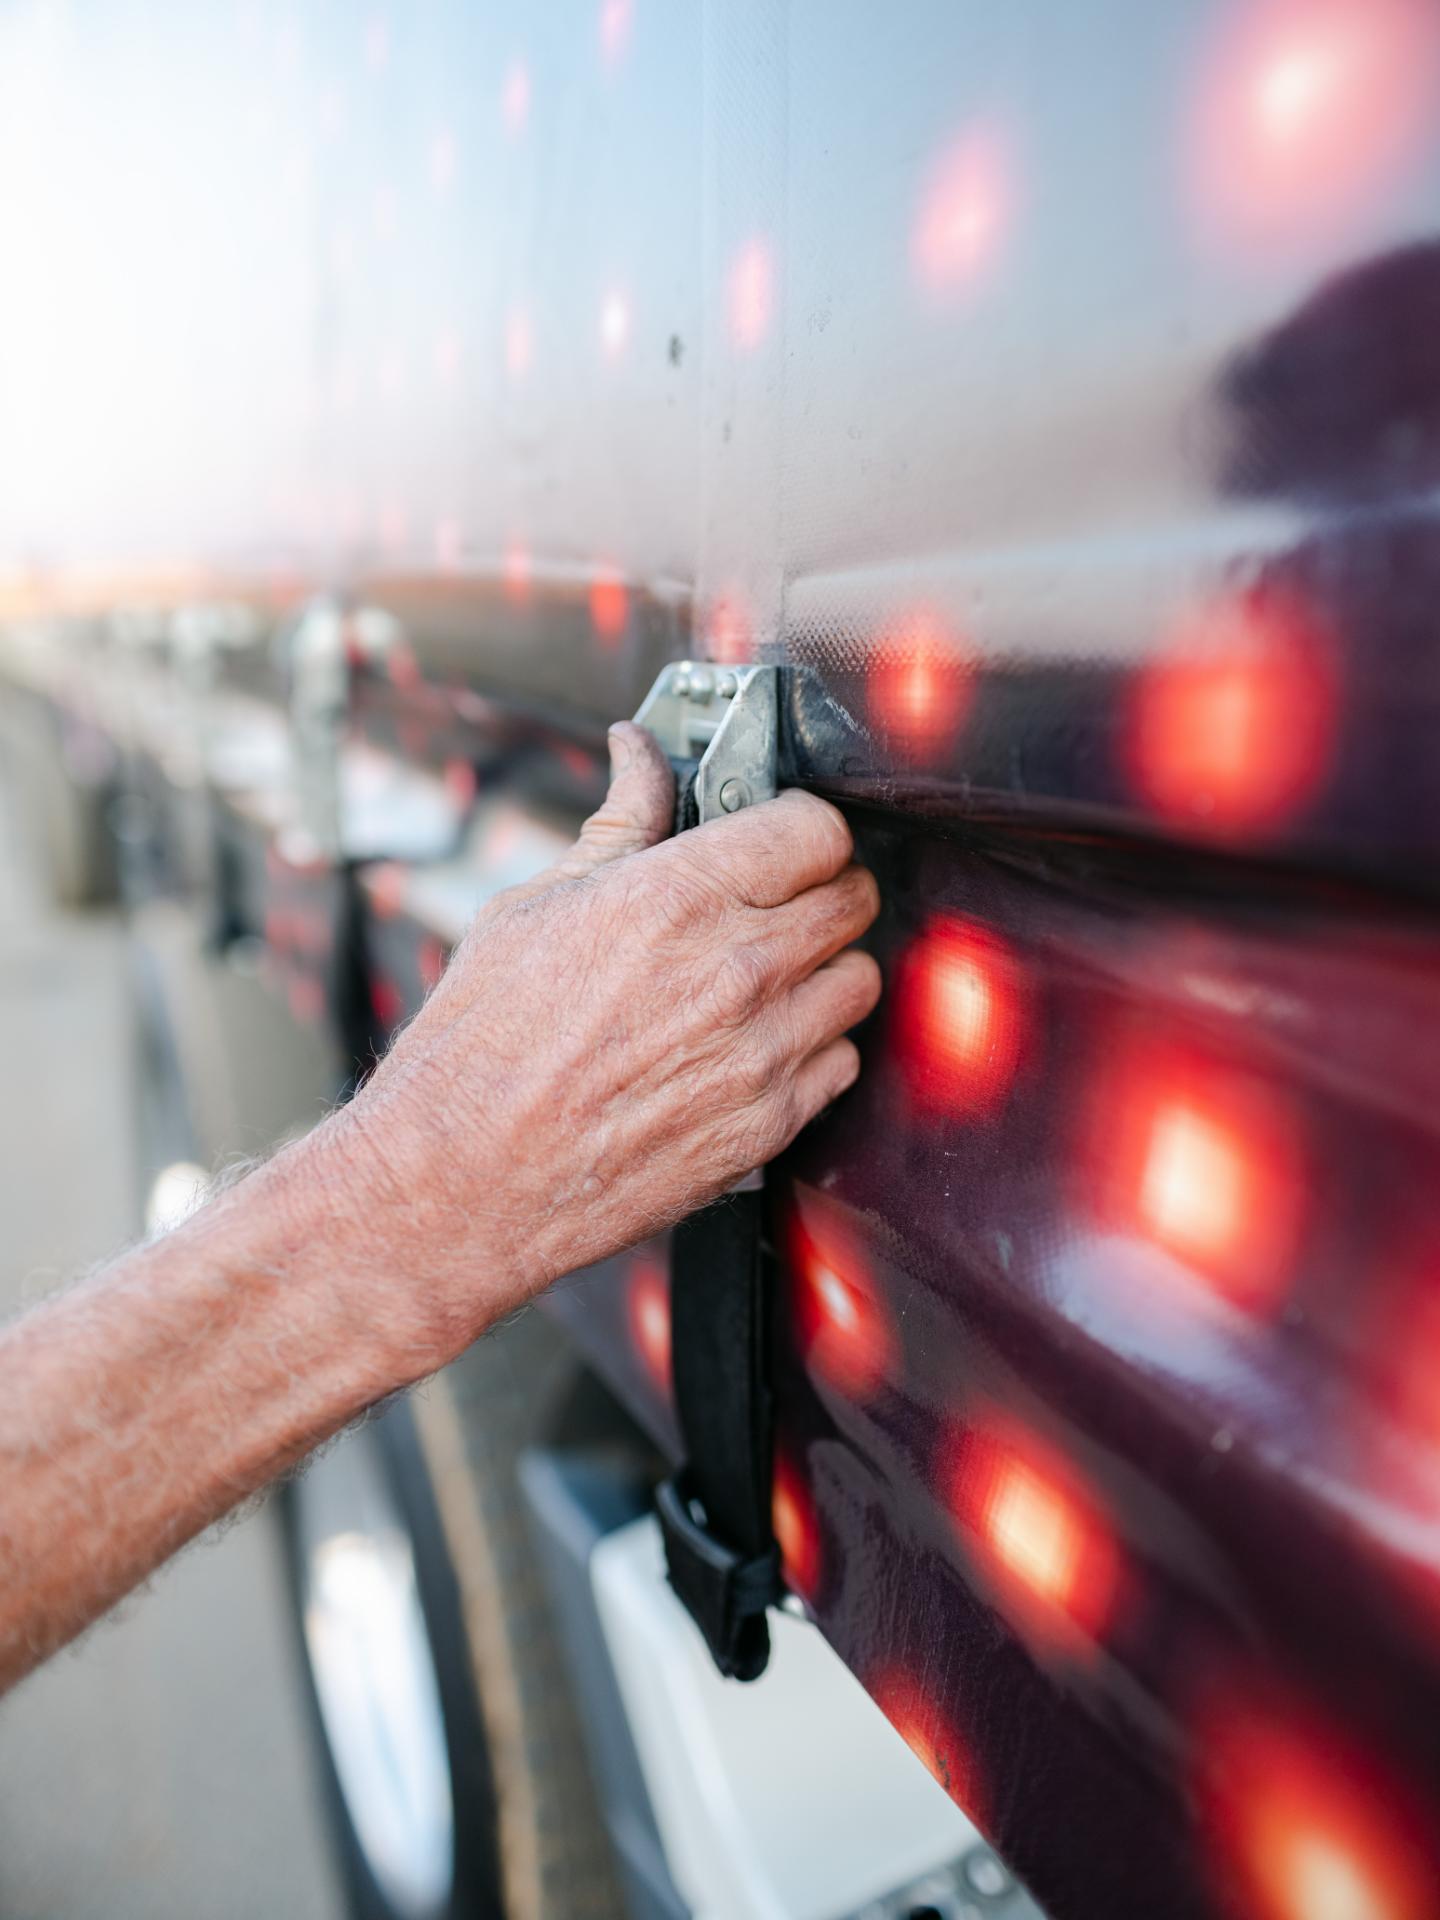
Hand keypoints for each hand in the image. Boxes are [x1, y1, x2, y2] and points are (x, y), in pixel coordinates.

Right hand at [332, 721, 880, 1367]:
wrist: (458, 1184)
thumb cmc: (477, 1047)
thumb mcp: (531, 908)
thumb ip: (616, 827)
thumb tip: (637, 752)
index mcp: (675, 896)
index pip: (815, 828)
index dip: (801, 825)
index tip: (781, 836)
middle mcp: (735, 970)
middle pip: (854, 898)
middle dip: (824, 888)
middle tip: (782, 901)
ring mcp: (760, 1053)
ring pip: (860, 980)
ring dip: (826, 970)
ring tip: (768, 978)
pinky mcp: (768, 1126)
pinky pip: (841, 1063)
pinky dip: (814, 1050)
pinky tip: (756, 1047)